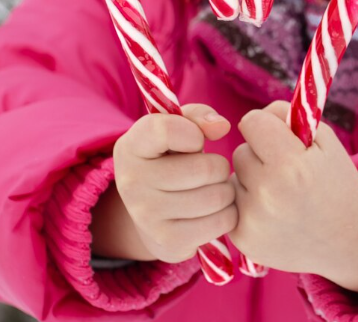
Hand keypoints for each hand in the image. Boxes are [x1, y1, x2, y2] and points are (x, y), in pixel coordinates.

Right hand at [113, 104, 237, 263]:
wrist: (151, 214)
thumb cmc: (170, 161)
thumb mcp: (176, 131)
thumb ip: (198, 117)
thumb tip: (222, 126)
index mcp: (130, 147)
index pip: (165, 129)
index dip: (193, 132)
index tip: (195, 140)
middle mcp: (131, 182)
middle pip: (205, 169)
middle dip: (218, 167)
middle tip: (208, 171)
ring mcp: (147, 216)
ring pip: (218, 196)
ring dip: (225, 191)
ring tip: (212, 190)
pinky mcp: (168, 241)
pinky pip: (222, 222)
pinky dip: (227, 215)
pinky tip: (213, 211)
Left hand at [228, 101, 357, 295]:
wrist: (348, 240)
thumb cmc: (337, 184)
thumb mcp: (326, 142)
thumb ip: (290, 117)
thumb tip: (258, 112)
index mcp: (290, 164)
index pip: (251, 122)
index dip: (266, 126)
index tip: (279, 137)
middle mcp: (267, 193)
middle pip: (240, 151)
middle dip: (260, 156)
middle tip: (287, 173)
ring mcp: (253, 220)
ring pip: (234, 178)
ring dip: (252, 181)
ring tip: (281, 195)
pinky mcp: (242, 238)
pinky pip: (232, 204)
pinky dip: (247, 205)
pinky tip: (273, 214)